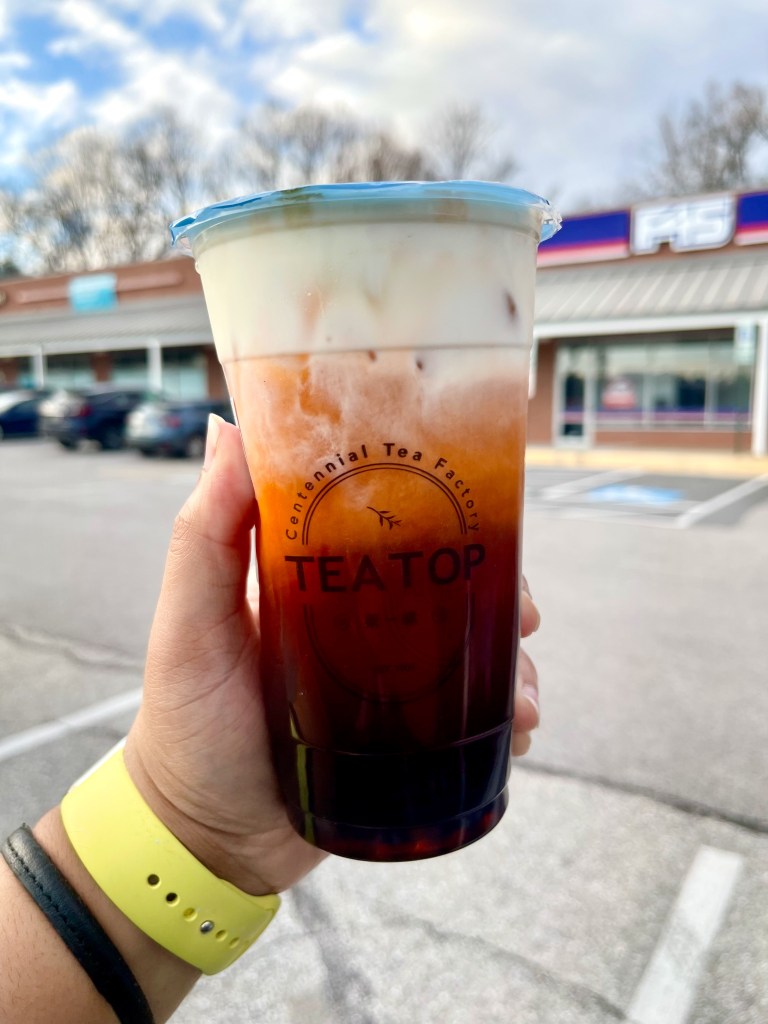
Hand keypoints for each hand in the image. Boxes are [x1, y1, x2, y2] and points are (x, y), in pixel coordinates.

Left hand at [125, 417, 540, 895]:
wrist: (205, 836)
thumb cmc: (187, 724)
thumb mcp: (191, 624)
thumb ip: (204, 534)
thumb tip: (227, 427)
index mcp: (321, 582)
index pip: (395, 529)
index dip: (451, 519)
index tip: (490, 520)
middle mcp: (360, 625)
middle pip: (451, 589)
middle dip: (500, 596)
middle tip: (525, 617)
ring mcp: (387, 685)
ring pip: (473, 656)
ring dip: (513, 666)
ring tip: (525, 699)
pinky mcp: (402, 742)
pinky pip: (469, 721)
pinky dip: (504, 721)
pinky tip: (519, 732)